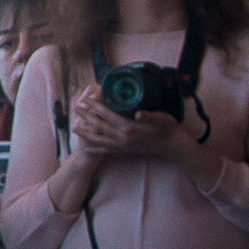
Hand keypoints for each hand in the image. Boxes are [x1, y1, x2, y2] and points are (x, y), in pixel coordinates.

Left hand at [70, 82, 196, 166]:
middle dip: (87, 116)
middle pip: (100, 125)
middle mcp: (123, 137)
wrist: (173, 147)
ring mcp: (124, 145)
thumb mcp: (161, 118)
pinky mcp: (126, 151)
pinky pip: (108, 150)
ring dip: (87, 133)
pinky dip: (97, 148)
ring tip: (74, 128)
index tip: (86, 98)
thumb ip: (148, 116)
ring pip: (100, 138)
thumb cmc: (168, 129)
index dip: (96, 105)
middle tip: (75, 107)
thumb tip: (138, 113)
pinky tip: (88, 148)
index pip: (108, 114)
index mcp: (129, 127)